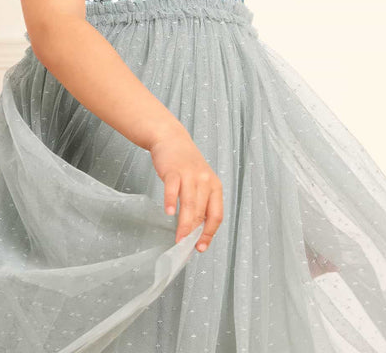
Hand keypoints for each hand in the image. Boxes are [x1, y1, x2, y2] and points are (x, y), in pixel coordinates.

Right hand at [149, 128, 223, 252]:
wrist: (171, 139)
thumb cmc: (186, 164)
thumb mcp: (200, 182)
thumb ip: (200, 203)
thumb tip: (196, 231)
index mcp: (215, 186)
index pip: (216, 215)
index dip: (209, 233)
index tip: (201, 247)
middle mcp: (205, 180)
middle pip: (201, 212)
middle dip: (194, 233)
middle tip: (185, 247)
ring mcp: (190, 175)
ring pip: (189, 204)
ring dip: (184, 224)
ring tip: (179, 238)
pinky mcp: (174, 170)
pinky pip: (173, 189)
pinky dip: (171, 202)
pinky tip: (169, 213)